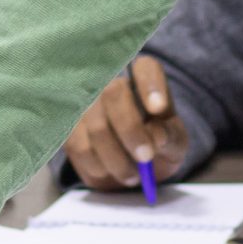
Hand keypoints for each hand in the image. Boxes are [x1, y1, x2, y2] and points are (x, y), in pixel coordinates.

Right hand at [65, 57, 190, 189]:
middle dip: (130, 128)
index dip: (150, 85)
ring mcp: (84, 102)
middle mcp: (111, 82)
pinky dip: (99, 167)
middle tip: (146, 156)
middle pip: (113, 92)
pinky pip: (80, 147)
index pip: (145, 67)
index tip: (159, 108)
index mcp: (144, 78)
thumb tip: (157, 136)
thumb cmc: (156, 145)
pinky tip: (110, 172)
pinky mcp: (68, 127)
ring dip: (117, 159)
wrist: (131, 164)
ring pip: (97, 126)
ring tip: (132, 175)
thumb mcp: (174, 144)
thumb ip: (170, 137)